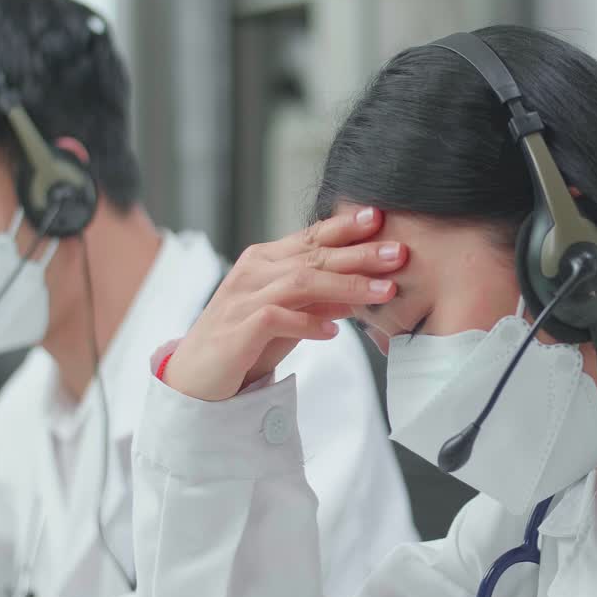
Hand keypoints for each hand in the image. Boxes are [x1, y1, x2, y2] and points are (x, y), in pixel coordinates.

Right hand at [164, 206, 403, 400]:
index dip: (345, 226)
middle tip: (399, 253)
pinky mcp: (237, 330)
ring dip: (347, 286)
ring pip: (301, 282)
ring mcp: (243, 299)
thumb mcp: (291, 316)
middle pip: (314, 256)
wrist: (197, 378)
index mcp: (264, 260)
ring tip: (384, 292)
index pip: (310, 237)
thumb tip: (363, 289)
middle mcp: (253, 272)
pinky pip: (277, 318)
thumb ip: (321, 299)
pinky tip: (334, 331)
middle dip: (360, 254)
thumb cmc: (246, 343)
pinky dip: (308, 323)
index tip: (380, 217)